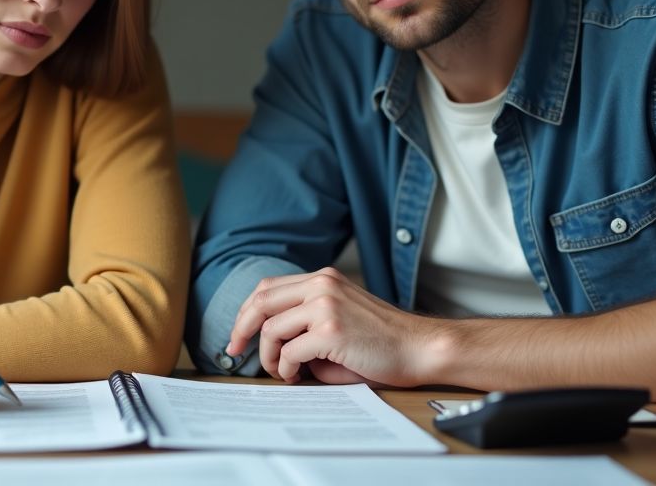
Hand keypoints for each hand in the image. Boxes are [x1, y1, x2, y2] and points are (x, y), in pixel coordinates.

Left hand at [227, 267, 433, 386]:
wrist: (419, 348)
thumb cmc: (381, 342)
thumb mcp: (339, 318)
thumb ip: (304, 323)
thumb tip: (271, 345)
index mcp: (323, 278)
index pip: (268, 287)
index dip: (246, 311)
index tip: (239, 334)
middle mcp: (322, 285)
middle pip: (260, 301)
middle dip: (241, 329)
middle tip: (235, 351)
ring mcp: (326, 306)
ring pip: (271, 329)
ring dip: (268, 356)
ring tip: (280, 371)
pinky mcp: (331, 331)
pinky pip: (289, 352)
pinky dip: (285, 368)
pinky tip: (296, 376)